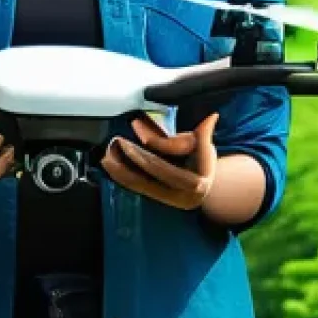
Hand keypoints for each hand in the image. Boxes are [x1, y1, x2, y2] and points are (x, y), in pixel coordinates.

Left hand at [100, 112, 218, 210]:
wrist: (204, 189)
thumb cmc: (202, 164)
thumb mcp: (205, 149)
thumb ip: (202, 135)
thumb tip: (210, 118)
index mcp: (198, 181)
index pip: (177, 158)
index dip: (158, 142)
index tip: (138, 126)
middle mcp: (182, 194)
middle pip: (156, 170)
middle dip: (136, 154)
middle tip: (120, 141)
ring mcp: (167, 199)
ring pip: (141, 183)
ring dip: (121, 169)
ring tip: (107, 156)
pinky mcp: (155, 199)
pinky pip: (136, 187)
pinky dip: (121, 176)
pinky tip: (110, 166)